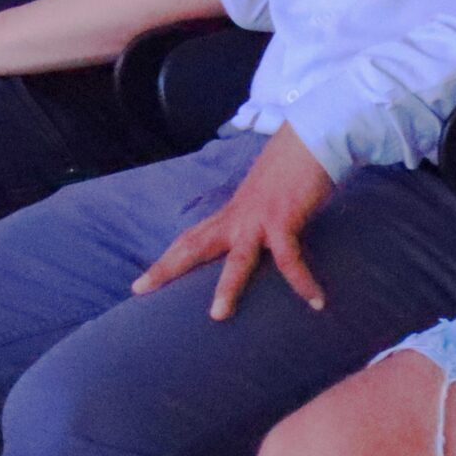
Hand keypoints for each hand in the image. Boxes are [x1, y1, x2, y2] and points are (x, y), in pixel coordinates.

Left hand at [133, 125, 334, 317]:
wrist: (308, 139)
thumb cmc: (290, 172)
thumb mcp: (264, 201)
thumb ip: (255, 222)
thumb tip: (257, 246)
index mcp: (231, 214)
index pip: (191, 238)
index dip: (168, 259)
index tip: (143, 281)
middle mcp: (237, 216)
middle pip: (194, 245)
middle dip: (167, 268)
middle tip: (139, 289)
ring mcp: (258, 217)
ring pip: (236, 258)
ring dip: (227, 287)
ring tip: (217, 316)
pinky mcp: (283, 218)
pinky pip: (288, 257)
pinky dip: (301, 281)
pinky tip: (316, 301)